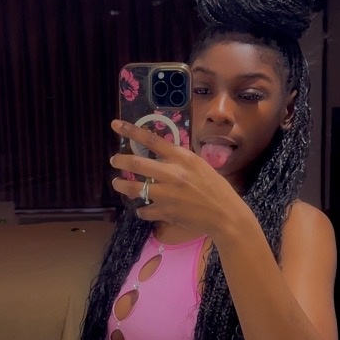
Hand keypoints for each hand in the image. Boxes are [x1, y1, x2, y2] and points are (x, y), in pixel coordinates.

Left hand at [110, 119, 242, 237]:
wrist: (225, 215)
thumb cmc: (216, 188)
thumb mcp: (200, 166)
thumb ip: (180, 160)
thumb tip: (162, 155)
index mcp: (182, 158)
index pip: (152, 140)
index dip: (131, 131)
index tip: (115, 125)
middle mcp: (172, 173)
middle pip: (136, 163)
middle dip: (120, 161)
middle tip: (114, 160)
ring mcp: (167, 194)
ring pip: (134, 188)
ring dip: (121, 185)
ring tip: (117, 183)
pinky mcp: (165, 212)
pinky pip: (144, 210)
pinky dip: (141, 209)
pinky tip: (143, 208)